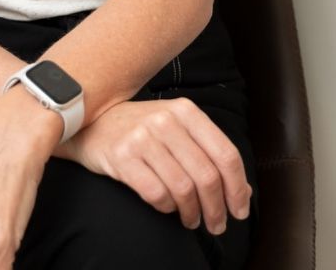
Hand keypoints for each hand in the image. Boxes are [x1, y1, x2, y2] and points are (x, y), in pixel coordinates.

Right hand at [59, 98, 251, 234]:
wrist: (92, 122)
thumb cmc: (141, 129)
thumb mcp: (177, 130)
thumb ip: (208, 153)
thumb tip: (243, 192)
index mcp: (186, 111)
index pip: (225, 154)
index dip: (237, 188)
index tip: (239, 210)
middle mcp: (165, 120)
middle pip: (206, 176)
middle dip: (217, 209)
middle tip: (216, 225)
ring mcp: (142, 137)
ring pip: (183, 188)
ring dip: (192, 213)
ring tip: (191, 220)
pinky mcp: (122, 156)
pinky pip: (156, 193)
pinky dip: (167, 208)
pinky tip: (167, 208)